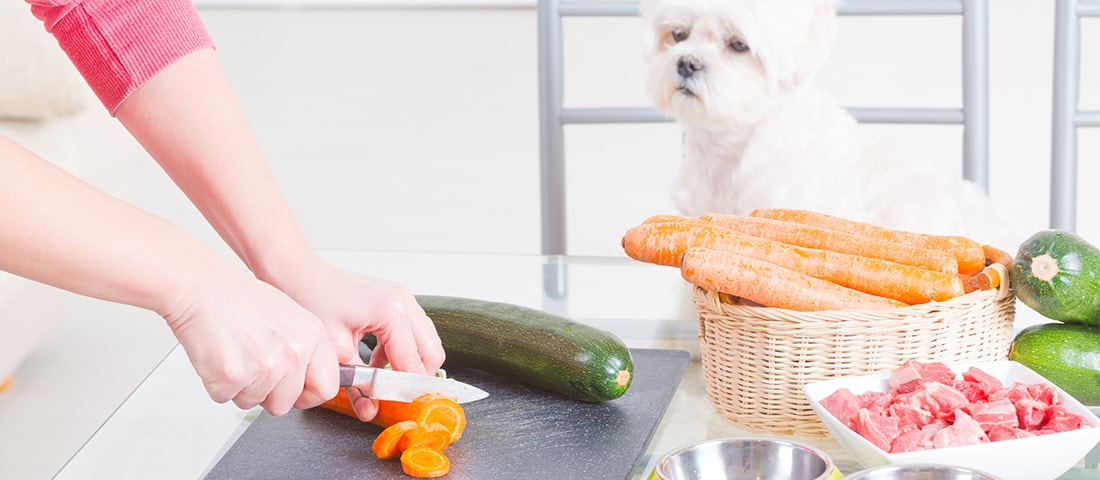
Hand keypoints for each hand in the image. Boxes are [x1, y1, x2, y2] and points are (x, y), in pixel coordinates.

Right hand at [164, 270, 339, 415]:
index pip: (326, 388)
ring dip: (241, 387)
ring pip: (253, 402)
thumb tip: (330, 369)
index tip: (296, 394)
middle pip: (284, 404)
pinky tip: (220, 357)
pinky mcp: (232, 378)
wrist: (203, 290)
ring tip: (236, 354)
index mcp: (312, 337)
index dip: (307, 395)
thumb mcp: (292, 316)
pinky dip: (218, 384)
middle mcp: (293, 354)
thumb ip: (310, 347)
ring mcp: (264, 368)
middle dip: (267, 393)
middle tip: (253, 366)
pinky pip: (226, 398)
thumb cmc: (241, 301)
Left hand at [261, 255, 445, 420]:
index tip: (402, 409)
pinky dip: (399, 351)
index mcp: (392, 313)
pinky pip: (412, 332)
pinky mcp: (395, 299)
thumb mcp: (334, 348)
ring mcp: (402, 298)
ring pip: (425, 343)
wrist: (297, 272)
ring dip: (408, 364)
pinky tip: (375, 363)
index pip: (413, 364)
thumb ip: (356, 380)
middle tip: (395, 398)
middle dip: (414, 379)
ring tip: (382, 381)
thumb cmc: (310, 298)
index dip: (407, 391)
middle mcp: (404, 302)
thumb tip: (370, 407)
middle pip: (431, 354)